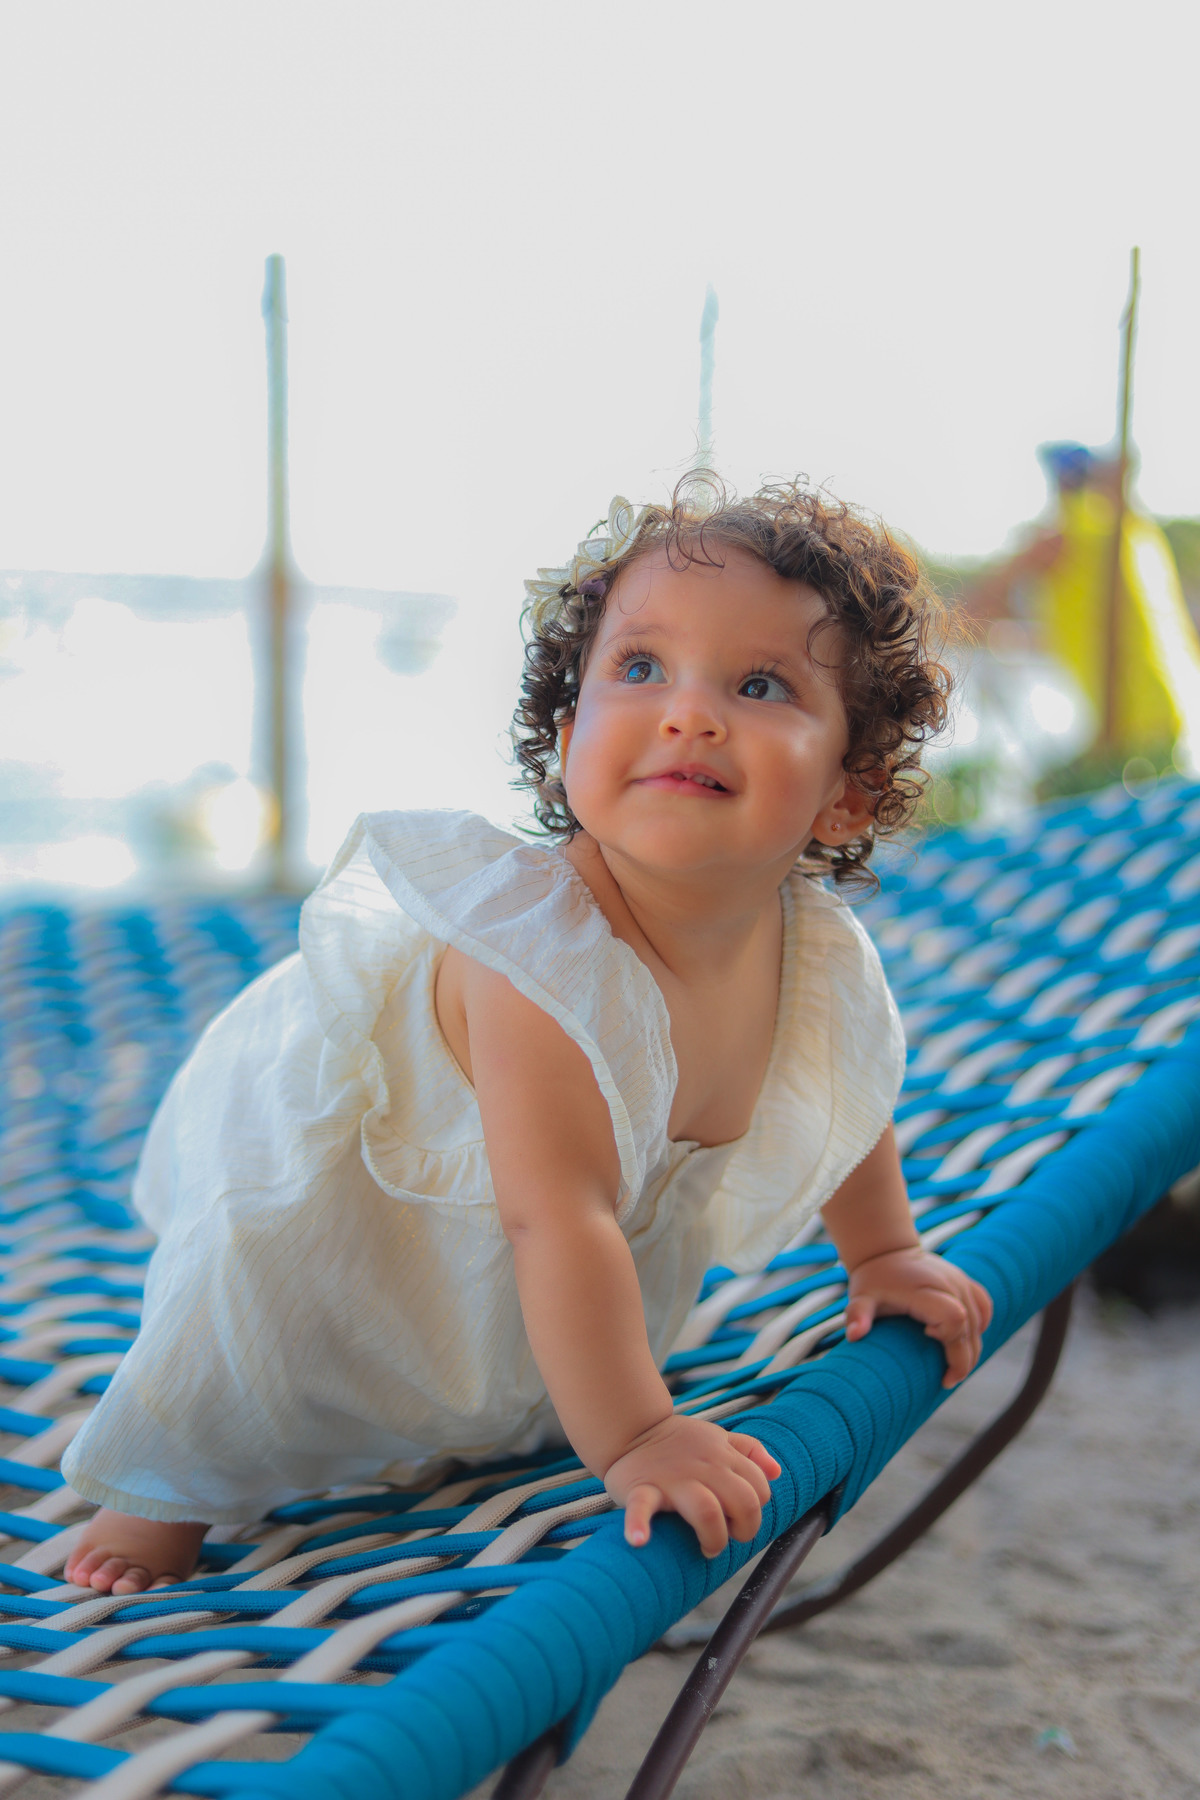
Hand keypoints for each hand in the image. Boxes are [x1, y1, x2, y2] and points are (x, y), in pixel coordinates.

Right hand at [603, 1412, 780, 1556]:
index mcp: (723, 1456)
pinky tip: (638, 1540)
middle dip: (745, 1529)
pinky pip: (641, 1508)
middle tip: (728, 1536)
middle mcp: (704, 1467)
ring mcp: (673, 1479)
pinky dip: (638, 1525)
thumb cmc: (678, 1441)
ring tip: (707, 1548)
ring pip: (707, 1510)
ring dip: (714, 1537)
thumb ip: (749, 1450)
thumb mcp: (718, 1436)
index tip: (737, 1518)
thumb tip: (776, 1472)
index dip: (756, 1509)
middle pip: (743, 1501)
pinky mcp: (642, 1488)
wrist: (631, 1429)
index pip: (760, 1488)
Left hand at [844, 1247, 992, 1386]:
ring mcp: (960, 1282)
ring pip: (979, 1322)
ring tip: (954, 1370)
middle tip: (947, 1381)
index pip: (953, 1317)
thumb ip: (858, 1314)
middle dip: (963, 1359)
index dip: (948, 1337)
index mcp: (925, 1289)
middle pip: (970, 1327)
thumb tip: (854, 1336)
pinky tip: (967, 1343)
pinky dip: (979, 1329)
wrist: (887, 1252)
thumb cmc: (874, 1280)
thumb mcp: (861, 1296)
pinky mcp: (966, 1283)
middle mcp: (949, 1284)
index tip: (928, 1340)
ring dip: (971, 1350)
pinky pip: (984, 1308)